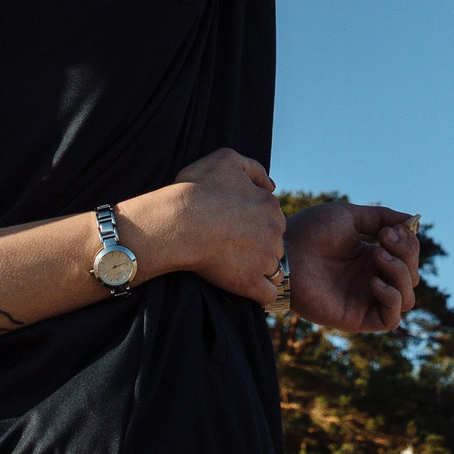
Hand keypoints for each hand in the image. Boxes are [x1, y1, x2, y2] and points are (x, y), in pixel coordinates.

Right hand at [119, 148, 286, 305]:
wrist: (177, 222)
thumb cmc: (196, 189)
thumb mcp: (227, 159)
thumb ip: (254, 169)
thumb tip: (272, 185)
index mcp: (269, 204)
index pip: (273, 218)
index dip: (256, 224)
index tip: (237, 228)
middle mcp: (274, 232)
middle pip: (276, 243)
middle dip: (261, 247)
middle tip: (235, 248)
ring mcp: (264, 259)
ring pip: (275, 269)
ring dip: (261, 270)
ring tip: (238, 268)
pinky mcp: (250, 282)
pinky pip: (268, 295)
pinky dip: (260, 293)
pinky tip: (247, 288)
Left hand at [282, 203, 420, 333]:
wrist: (285, 253)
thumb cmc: (311, 231)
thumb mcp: (350, 216)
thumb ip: (381, 217)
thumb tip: (412, 219)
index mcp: (371, 257)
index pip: (409, 257)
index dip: (408, 242)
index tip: (390, 229)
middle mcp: (372, 279)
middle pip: (412, 276)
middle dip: (406, 254)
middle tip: (384, 239)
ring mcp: (366, 300)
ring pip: (408, 299)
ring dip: (401, 274)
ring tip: (378, 256)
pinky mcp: (357, 318)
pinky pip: (390, 319)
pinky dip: (392, 299)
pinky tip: (374, 281)